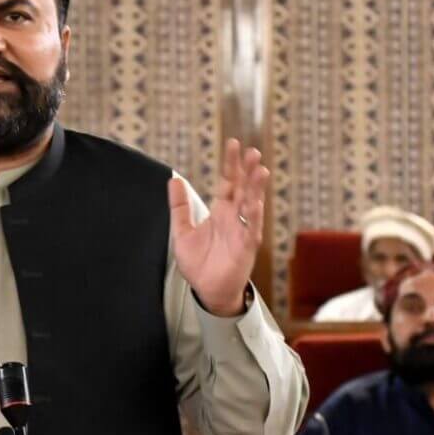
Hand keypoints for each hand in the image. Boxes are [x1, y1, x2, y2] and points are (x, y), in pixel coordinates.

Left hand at [169, 139, 268, 316]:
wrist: (207, 291)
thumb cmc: (200, 263)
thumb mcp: (182, 231)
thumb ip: (179, 207)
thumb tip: (173, 180)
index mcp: (221, 211)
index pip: (228, 182)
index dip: (231, 164)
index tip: (234, 143)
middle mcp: (234, 218)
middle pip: (243, 188)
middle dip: (247, 170)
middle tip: (252, 151)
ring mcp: (242, 231)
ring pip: (252, 205)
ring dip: (256, 188)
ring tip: (260, 170)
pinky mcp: (245, 248)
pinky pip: (251, 230)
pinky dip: (252, 217)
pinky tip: (253, 203)